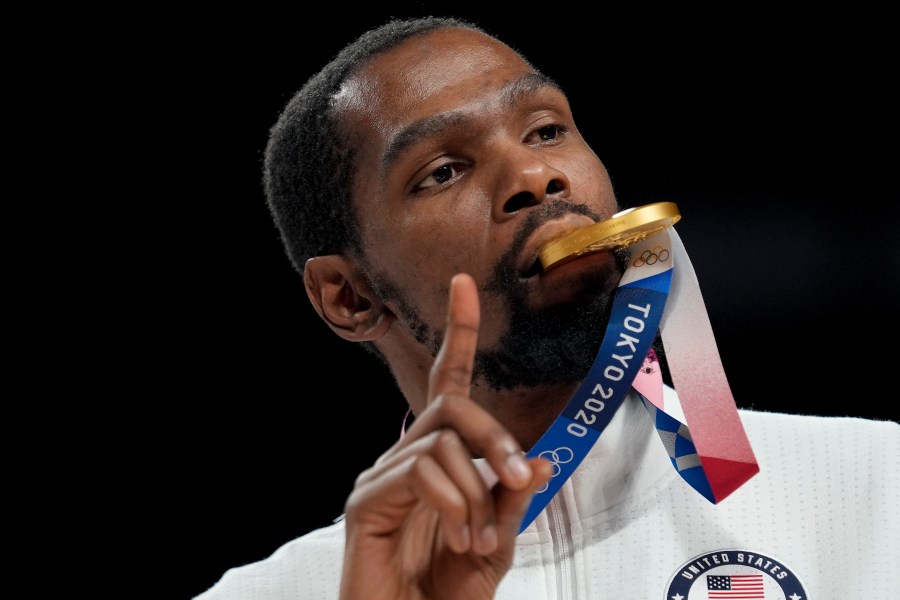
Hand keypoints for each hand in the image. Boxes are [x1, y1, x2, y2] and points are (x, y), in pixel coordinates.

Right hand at [339, 273, 551, 599]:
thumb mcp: (498, 539)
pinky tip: (456, 535)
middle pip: (450, 404)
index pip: (448, 386)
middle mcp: (406, 456)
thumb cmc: (450, 591)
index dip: (457, 335)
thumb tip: (541, 458)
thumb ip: (512, 496)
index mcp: (439, 459)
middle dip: (493, 435)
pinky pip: (417, 470)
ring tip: (478, 537)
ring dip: (475, 489)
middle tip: (518, 475)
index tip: (464, 285)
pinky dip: (451, 501)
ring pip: (439, 440)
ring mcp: (381, 476)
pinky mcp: (364, 500)